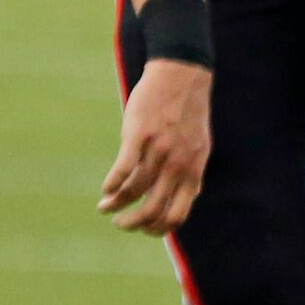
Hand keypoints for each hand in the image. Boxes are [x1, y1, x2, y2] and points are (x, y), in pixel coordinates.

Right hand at [99, 59, 212, 232]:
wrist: (182, 76)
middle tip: (119, 223)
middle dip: (133, 223)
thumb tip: (190, 197)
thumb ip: (193, 172)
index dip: (158, 229)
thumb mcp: (200, 146)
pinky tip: (106, 189)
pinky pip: (123, 169)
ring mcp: (159, 150)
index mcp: (194, 169)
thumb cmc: (187, 113)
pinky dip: (112, 184)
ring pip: (134, 190)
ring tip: (105, 205)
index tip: (143, 229)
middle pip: (153, 209)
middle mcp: (178, 164)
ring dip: (115, 204)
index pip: (177, 214)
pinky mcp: (140, 135)